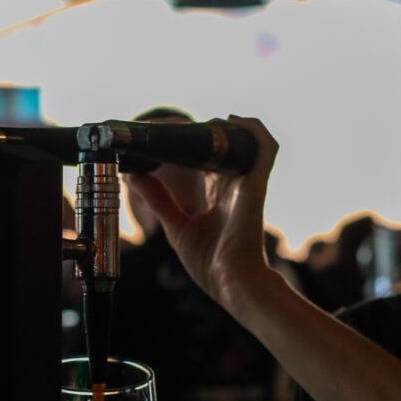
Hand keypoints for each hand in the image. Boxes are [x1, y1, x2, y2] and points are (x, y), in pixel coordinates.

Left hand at [124, 116, 277, 308]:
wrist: (230, 281)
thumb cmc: (209, 262)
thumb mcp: (175, 225)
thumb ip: (158, 200)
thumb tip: (134, 176)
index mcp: (219, 196)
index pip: (209, 161)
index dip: (194, 146)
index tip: (169, 137)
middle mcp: (235, 186)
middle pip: (225, 148)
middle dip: (206, 132)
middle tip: (177, 125)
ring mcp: (247, 184)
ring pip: (247, 142)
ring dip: (230, 126)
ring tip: (207, 122)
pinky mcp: (256, 185)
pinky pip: (265, 148)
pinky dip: (254, 129)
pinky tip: (233, 119)